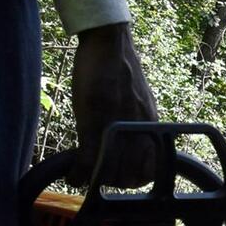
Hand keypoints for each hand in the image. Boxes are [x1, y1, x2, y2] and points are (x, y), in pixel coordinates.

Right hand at [71, 22, 158, 185]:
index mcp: (152, 125)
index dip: (137, 179)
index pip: (153, 168)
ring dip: (95, 179)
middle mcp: (140, 129)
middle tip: (99, 176)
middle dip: (114, 182)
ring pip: (110, 172)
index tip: (123, 178)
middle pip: (131, 176)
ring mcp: (118, 126)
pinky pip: (89, 160)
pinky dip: (79, 173)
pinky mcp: (96, 121)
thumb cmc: (120, 70)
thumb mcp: (138, 101)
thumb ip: (138, 124)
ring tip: (85, 174)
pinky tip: (72, 173)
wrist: (109, 43)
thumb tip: (131, 145)